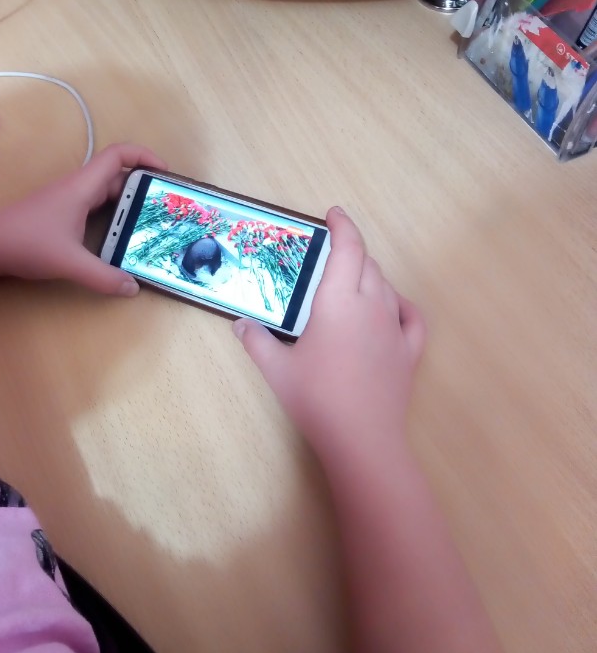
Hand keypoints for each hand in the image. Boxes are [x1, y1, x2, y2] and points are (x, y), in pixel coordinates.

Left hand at [0, 143, 166, 296]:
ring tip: (149, 223)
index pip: (118, 155)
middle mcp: (77, 188)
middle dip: (143, 187)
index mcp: (83, 187)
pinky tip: (118, 236)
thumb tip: (132, 287)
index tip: (165, 172)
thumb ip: (103, 276)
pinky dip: (111, 216)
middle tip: (165, 206)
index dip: (144, 156)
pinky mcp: (60, 214)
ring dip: (127, 203)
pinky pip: (94, 207)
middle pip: (117, 177)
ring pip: (106, 194)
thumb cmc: (26, 243)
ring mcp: (68, 200)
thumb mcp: (69, 262)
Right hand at [234, 207, 425, 462]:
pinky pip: (411, 317)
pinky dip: (401, 305)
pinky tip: (392, 309)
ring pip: (387, 287)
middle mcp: (371, 305)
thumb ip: (256, 341)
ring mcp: (394, 328)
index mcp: (338, 300)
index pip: (347, 249)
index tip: (334, 213)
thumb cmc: (315, 398)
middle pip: (367, 265)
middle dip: (351, 253)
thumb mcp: (276, 369)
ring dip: (370, 277)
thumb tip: (239, 324)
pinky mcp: (409, 352)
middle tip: (331, 256)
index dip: (343, 226)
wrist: (361, 438)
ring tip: (352, 283)